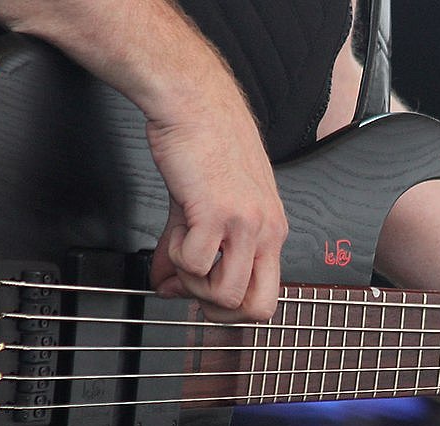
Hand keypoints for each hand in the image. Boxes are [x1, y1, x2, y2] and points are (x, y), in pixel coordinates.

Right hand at [0, 0, 288, 321]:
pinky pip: (193, 264)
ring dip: (192, 284)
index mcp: (271, 231)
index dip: (230, 309)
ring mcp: (245, 224)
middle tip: (190, 289)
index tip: (201, 293)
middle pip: (257, 309)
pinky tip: (175, 230)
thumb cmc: (206, 144)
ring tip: (180, 252)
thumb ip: (194, 247)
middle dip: (216, 311)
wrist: (194, 101)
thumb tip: (168, 285)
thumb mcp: (210, 203)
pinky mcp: (217, 212)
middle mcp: (267, 231)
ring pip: (224, 295)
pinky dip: (174, 257)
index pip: (268, 299)